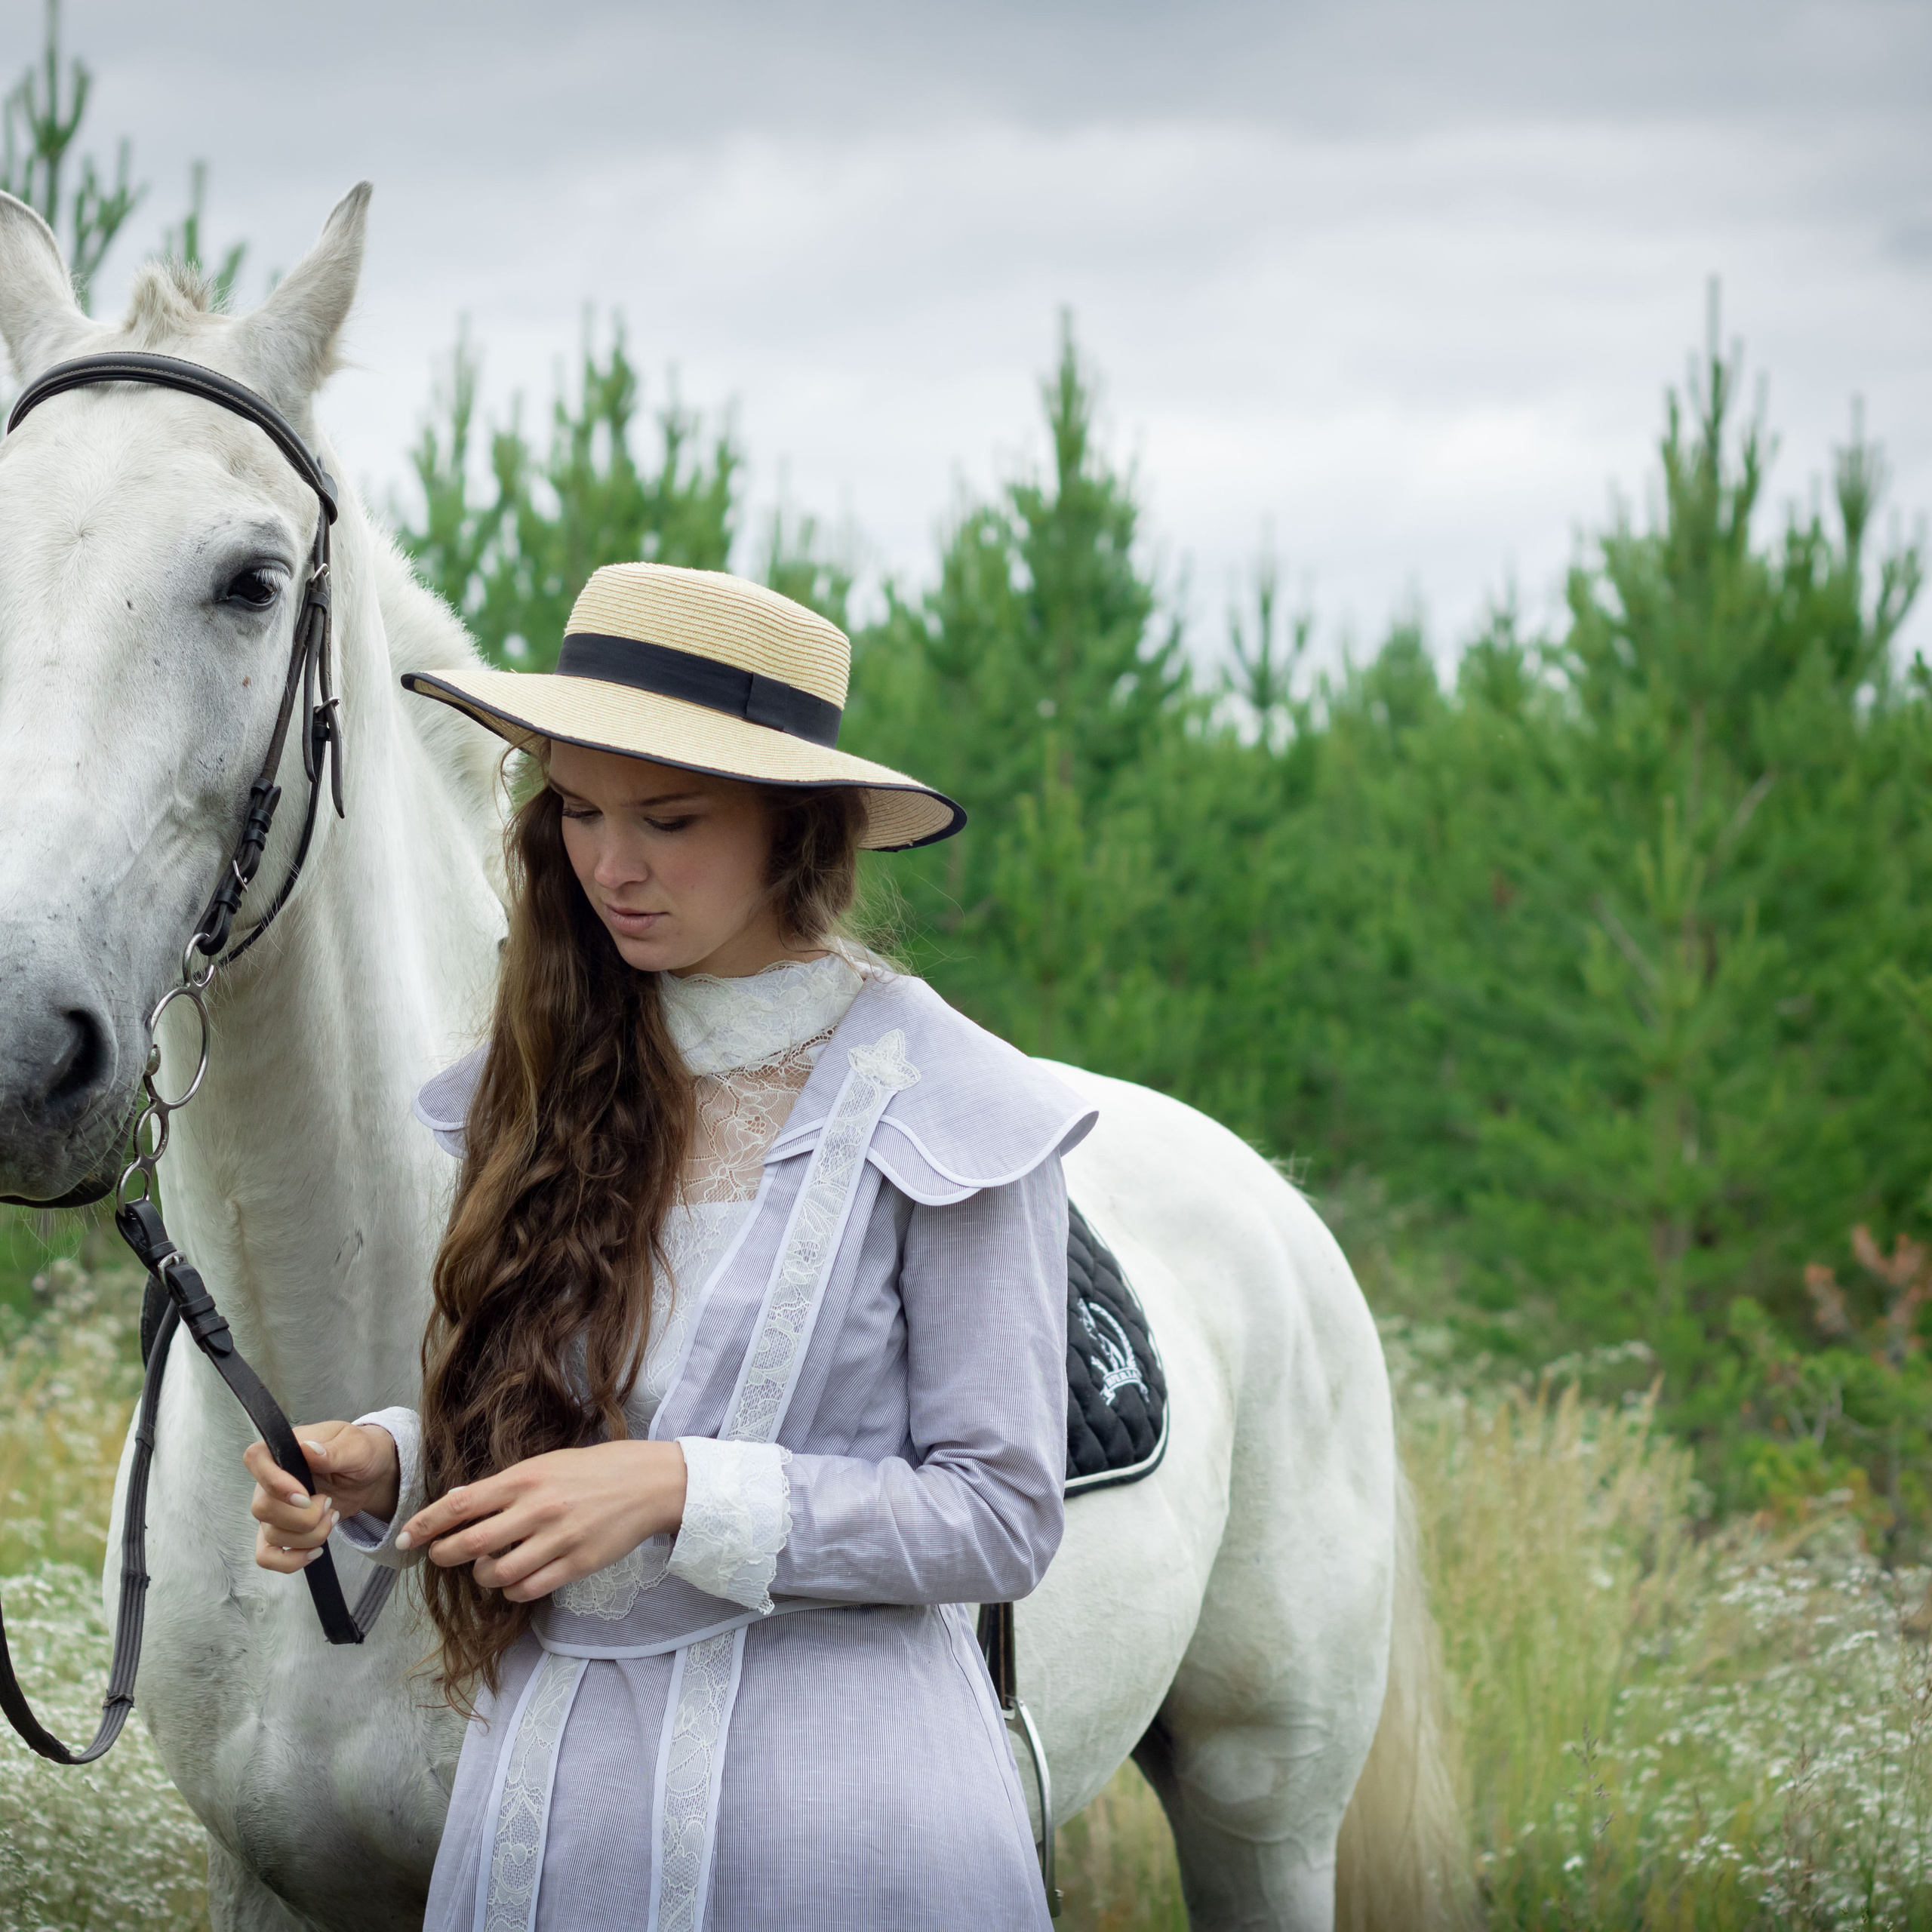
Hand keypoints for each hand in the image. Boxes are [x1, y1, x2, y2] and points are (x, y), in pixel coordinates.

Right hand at [245, 1420, 400, 1574]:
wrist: (370, 1475)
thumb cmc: (361, 1452)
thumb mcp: (357, 1446)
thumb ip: (334, 1450)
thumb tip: (308, 1448)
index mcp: (286, 1450)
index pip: (255, 1459)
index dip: (274, 1481)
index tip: (304, 1495)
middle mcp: (271, 1480)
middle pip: (262, 1508)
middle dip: (303, 1517)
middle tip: (329, 1503)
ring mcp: (273, 1508)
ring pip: (271, 1535)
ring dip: (309, 1535)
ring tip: (332, 1516)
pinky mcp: (282, 1531)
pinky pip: (268, 1556)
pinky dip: (290, 1561)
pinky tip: (315, 1551)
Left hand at [401, 1440, 687, 1603]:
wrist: (648, 1482)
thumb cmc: (594, 1469)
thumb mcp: (547, 1464)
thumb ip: (506, 1486)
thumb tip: (461, 1504)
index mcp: (525, 1478)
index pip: (461, 1503)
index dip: (425, 1524)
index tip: (404, 1539)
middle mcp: (537, 1509)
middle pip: (470, 1544)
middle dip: (444, 1555)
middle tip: (440, 1557)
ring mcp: (557, 1539)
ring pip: (496, 1574)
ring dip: (482, 1576)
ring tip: (488, 1568)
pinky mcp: (576, 1565)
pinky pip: (527, 1589)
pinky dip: (512, 1590)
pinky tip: (517, 1579)